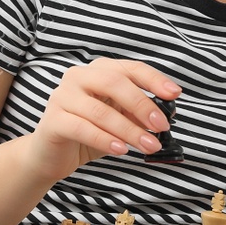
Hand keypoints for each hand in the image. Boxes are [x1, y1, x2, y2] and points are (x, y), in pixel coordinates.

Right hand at [24, 57, 179, 184]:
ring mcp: (62, 97)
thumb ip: (137, 112)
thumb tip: (166, 114)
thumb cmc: (88, 133)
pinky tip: (122, 150)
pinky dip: (106, 139)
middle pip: (114, 82)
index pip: (129, 68)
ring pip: (100, 110)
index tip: (175, 94)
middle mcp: (78, 77)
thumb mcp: (118, 119)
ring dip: (129, 129)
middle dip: (142, 104)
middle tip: (161, 125)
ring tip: (148, 145)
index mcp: (97, 71)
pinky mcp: (53, 121)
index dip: (154, 79)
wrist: (50, 155)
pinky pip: (83, 128)